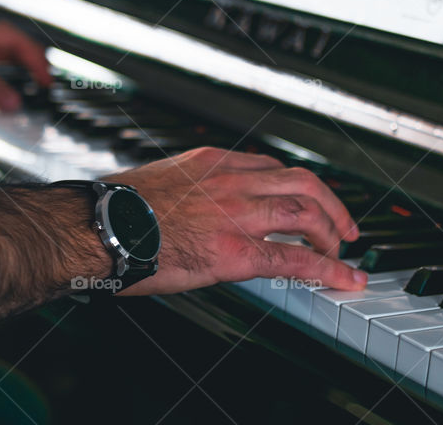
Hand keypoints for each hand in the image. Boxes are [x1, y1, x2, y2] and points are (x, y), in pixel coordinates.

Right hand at [109, 147, 366, 295]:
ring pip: (306, 213)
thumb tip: (194, 205)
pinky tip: (345, 279)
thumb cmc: (116, 210)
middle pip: (302, 182)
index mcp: (210, 162)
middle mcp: (230, 181)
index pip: (270, 167)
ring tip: (342, 253)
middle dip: (331, 205)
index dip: (297, 187)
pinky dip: (329, 268)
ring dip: (333, 234)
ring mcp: (236, 214)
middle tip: (343, 227)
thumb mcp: (159, 182)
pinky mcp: (235, 251)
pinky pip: (294, 258)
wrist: (97, 228)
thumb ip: (188, 188)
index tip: (307, 200)